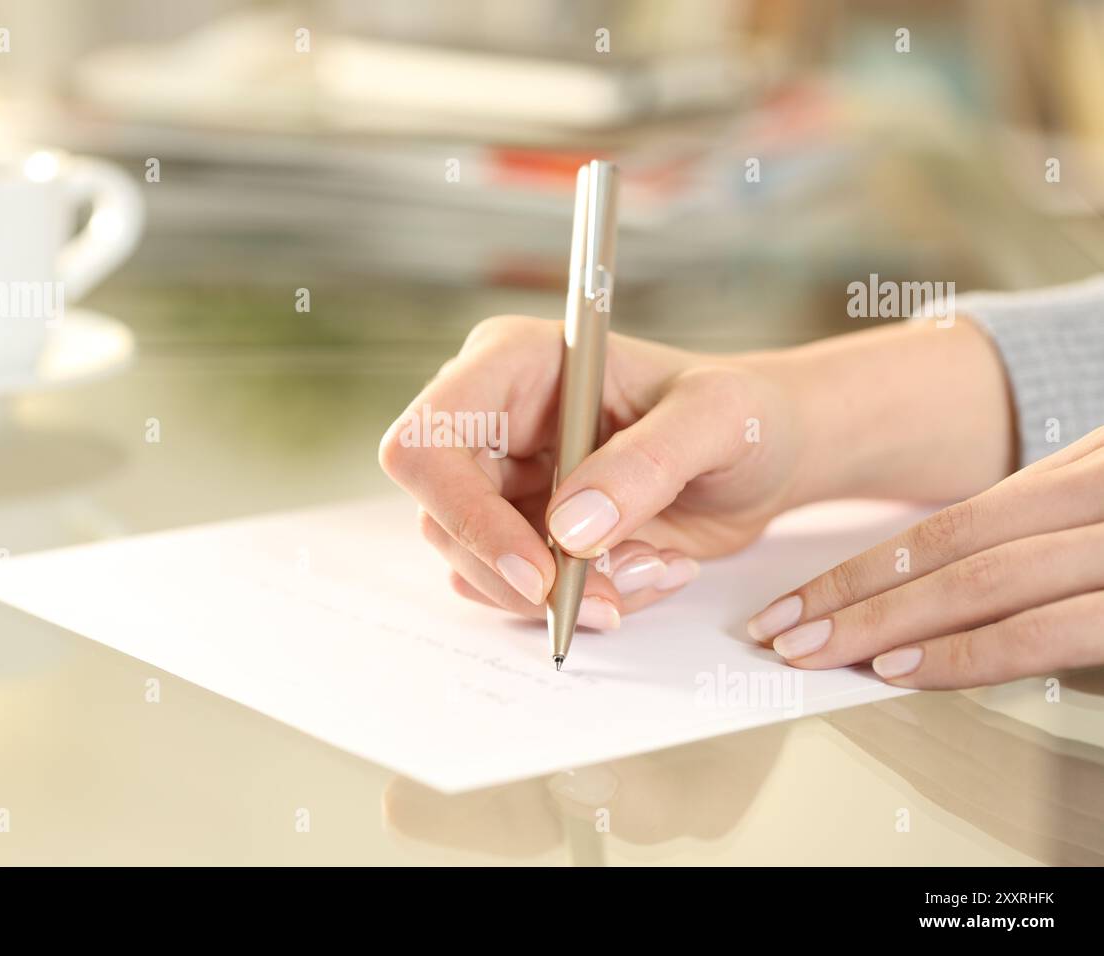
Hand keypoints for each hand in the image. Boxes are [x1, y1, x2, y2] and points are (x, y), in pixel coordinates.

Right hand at [378, 315, 808, 628]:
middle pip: (441, 517)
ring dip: (562, 594)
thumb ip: (647, 464)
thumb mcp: (716, 420)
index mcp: (513, 363)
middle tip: (609, 598)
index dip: (464, 512)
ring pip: (474, 564)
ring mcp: (503, 478)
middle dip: (524, 575)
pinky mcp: (523, 528)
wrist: (764, 456)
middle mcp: (493, 419)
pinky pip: (514, 588)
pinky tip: (645, 570)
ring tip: (653, 568)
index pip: (429, 441)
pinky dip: (578, 601)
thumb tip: (567, 530)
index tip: (539, 571)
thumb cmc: (742, 413)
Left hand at [748, 426, 1103, 688]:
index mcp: (1080, 474)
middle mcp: (1092, 494)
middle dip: (848, 596)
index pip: (949, 525)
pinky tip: (897, 670)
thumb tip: (952, 594)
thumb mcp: (1103, 525)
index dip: (860, 568)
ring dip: (880, 623)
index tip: (794, 604)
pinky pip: (1039, 631)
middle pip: (946, 547)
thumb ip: (1044, 545)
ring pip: (977, 583)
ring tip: (809, 653)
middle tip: (778, 632)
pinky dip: (962, 653)